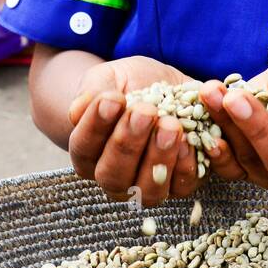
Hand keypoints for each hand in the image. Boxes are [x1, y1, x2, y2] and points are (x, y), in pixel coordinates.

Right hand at [67, 56, 212, 207]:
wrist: (165, 86)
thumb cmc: (128, 84)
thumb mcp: (109, 78)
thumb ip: (92, 91)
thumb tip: (77, 110)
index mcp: (88, 153)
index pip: (84, 147)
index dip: (96, 125)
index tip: (113, 99)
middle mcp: (113, 177)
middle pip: (112, 175)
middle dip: (128, 144)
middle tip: (144, 112)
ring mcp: (146, 186)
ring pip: (148, 190)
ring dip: (159, 158)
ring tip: (171, 126)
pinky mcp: (179, 185)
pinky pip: (181, 186)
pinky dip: (186, 165)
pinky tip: (190, 139)